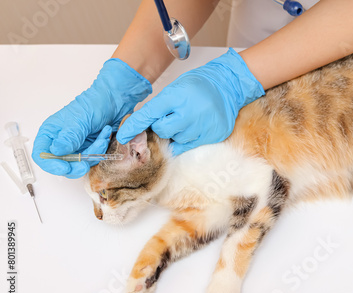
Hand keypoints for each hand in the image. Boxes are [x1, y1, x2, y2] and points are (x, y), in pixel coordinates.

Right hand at [32, 59, 151, 177]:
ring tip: (102, 138)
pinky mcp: (91, 149)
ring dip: (93, 154)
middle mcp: (62, 141)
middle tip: (85, 164)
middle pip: (61, 164)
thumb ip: (68, 137)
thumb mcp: (79, 120)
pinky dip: (101, 151)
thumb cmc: (94, 103)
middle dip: (75, 165)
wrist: (116, 100)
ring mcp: (77, 147)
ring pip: (80, 164)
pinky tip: (105, 136)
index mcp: (51, 132)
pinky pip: (93, 159)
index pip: (42, 155)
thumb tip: (55, 151)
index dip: (51, 164)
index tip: (64, 168)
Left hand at [116, 48, 264, 155]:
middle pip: (162, 131)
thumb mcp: (176, 88)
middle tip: (171, 117)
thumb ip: (161, 106)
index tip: (123, 136)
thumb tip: (144, 125)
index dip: (133, 127)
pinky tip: (192, 128)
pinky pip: (187, 146)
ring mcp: (201, 126)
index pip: (149, 115)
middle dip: (161, 126)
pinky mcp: (210, 136)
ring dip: (176, 132)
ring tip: (188, 119)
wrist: (228, 86)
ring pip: (175, 140)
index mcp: (176, 97)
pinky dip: (185, 139)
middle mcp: (188, 113)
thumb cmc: (199, 85)